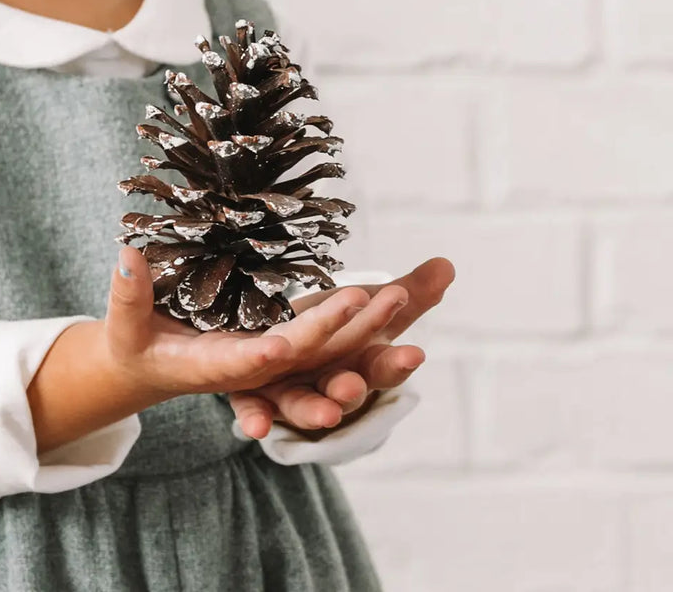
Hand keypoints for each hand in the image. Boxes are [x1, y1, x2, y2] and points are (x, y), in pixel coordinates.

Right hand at [103, 246, 384, 407]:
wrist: (153, 364)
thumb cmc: (136, 342)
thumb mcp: (126, 324)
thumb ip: (127, 293)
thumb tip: (125, 253)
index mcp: (211, 367)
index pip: (240, 365)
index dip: (260, 358)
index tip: (281, 346)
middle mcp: (252, 365)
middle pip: (299, 355)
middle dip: (333, 332)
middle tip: (370, 299)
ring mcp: (275, 354)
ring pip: (328, 347)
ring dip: (365, 326)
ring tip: (403, 294)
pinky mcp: (288, 339)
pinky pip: (335, 334)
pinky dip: (366, 319)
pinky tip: (406, 293)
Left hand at [226, 256, 455, 439]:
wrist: (257, 348)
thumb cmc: (322, 329)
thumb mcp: (361, 306)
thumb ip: (405, 294)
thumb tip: (447, 265)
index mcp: (353, 361)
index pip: (379, 365)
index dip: (395, 363)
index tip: (415, 353)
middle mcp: (321, 381)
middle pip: (342, 386)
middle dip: (351, 386)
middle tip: (356, 382)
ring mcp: (283, 389)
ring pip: (298, 403)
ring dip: (311, 410)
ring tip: (325, 411)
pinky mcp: (243, 389)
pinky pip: (248, 406)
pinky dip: (253, 414)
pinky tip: (254, 426)